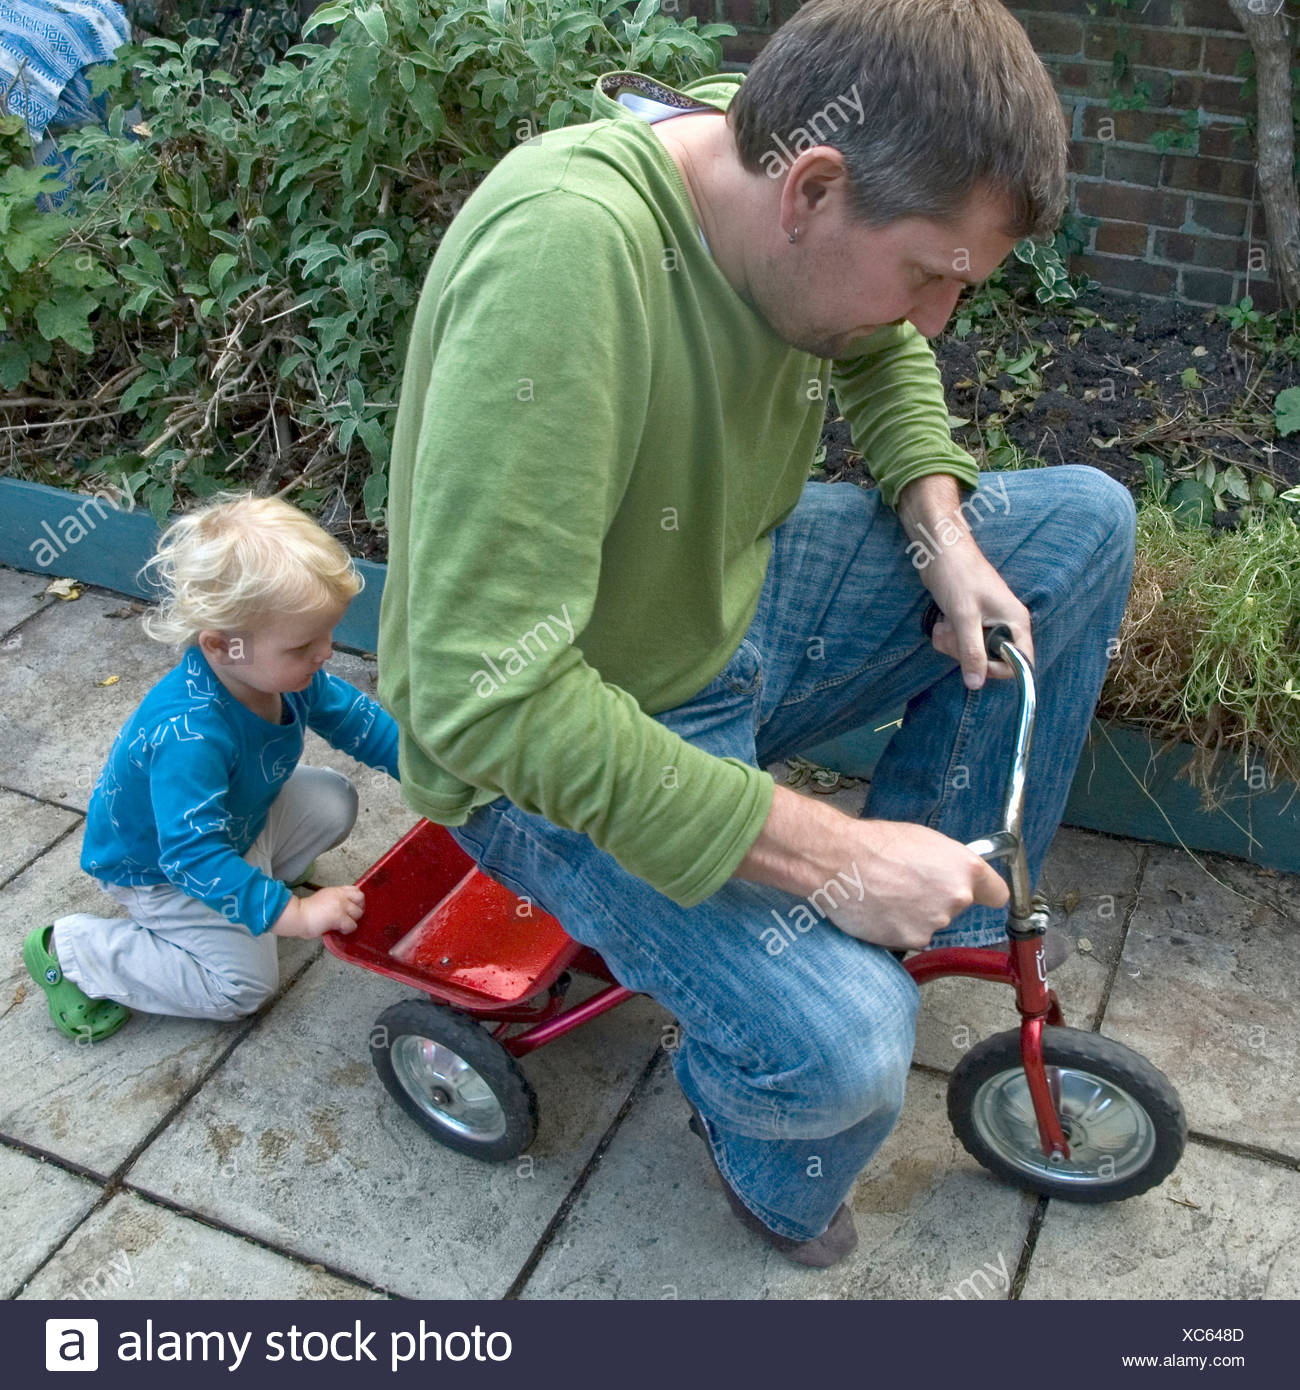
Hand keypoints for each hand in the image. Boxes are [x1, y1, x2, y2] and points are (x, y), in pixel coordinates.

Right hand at [271, 885, 364, 939]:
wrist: (297, 916)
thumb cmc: (305, 911)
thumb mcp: (322, 900)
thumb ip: (334, 902)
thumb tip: (342, 911)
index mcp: (335, 891)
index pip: (355, 889)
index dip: (356, 899)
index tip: (352, 906)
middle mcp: (340, 895)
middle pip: (360, 898)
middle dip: (358, 908)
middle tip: (351, 916)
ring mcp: (340, 905)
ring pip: (358, 912)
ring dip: (353, 920)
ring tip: (343, 924)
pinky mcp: (339, 917)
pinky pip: (352, 925)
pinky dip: (348, 929)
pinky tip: (340, 930)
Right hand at [821, 818, 1008, 951]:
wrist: (840, 862)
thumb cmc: (876, 843)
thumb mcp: (924, 839)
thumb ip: (948, 862)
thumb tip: (951, 873)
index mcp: (966, 869)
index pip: (997, 894)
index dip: (985, 893)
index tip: (977, 894)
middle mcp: (957, 898)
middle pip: (958, 906)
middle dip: (939, 899)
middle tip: (909, 885)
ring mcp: (935, 922)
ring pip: (933, 922)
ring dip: (916, 914)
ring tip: (888, 895)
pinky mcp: (912, 939)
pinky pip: (911, 935)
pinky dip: (898, 926)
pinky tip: (880, 909)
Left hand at [923, 543, 1032, 689]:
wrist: (939, 549)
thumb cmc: (958, 575)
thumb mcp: (964, 617)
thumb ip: (972, 651)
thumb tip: (976, 684)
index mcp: (1016, 622)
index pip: (1022, 663)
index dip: (999, 669)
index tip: (976, 663)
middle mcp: (1005, 624)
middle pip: (991, 660)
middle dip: (967, 653)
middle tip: (953, 634)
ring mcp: (987, 622)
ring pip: (972, 652)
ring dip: (953, 644)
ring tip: (945, 624)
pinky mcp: (969, 620)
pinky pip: (961, 642)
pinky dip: (948, 637)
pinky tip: (942, 622)